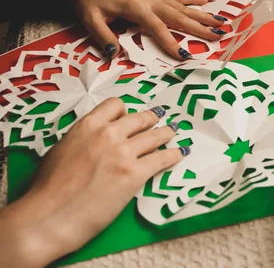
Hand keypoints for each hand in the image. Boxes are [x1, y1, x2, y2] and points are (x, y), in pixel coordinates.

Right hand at [0, 98, 185, 267]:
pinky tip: (179, 154)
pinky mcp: (135, 173)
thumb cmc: (47, 189)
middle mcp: (108, 134)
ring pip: (156, 135)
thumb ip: (82, 139)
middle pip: (141, 118)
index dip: (125, 111)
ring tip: (172, 133)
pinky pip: (163, 158)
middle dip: (152, 120)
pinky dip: (173, 155)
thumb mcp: (61, 150)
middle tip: (158, 121)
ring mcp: (124, 152)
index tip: (129, 117)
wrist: (49, 216)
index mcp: (88, 126)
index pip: (116, 105)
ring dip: (166, 134)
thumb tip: (92, 142)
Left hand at [59, 0, 227, 59]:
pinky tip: (207, 3)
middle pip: (179, 16)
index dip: (171, 43)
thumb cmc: (88, 1)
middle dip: (200, 27)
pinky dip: (194, 0)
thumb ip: (105, 38)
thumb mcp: (91, 20)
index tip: (184, 55)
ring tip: (221, 22)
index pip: (158, 28)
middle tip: (218, 36)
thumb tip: (116, 55)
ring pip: (183, 7)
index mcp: (136, 7)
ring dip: (203, 15)